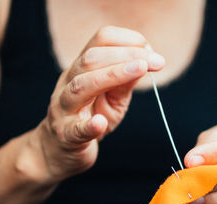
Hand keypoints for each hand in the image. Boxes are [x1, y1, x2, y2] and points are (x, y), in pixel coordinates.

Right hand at [32, 26, 164, 181]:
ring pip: (81, 85)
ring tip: (139, 70)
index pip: (100, 41)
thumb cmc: (90, 117)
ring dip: (112, 74)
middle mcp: (68, 83)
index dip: (129, 41)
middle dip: (127, 55)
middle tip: (156, 61)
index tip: (152, 52)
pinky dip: (88, 126)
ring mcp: (64, 109)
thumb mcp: (113, 97)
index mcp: (81, 69)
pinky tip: (100, 123)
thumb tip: (146, 61)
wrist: (59, 150)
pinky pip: (74, 129)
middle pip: (91, 59)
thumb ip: (125, 81)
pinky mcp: (65, 136)